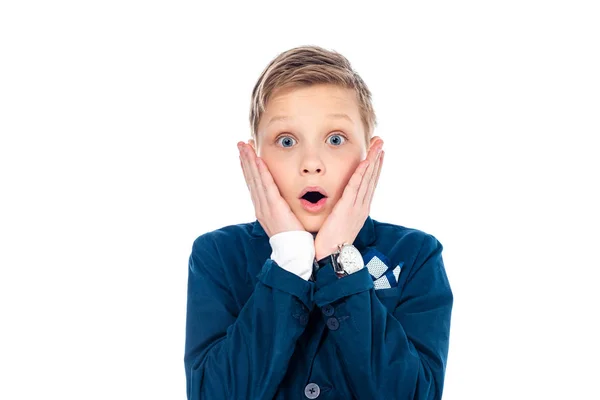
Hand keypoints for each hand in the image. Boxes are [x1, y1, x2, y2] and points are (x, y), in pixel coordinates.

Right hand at [238, 141, 304, 237]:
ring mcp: (265, 206)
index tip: (246, 153)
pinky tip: (258, 159)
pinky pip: (265, 185)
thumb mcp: (286, 219)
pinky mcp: (273, 207)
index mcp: (263, 208)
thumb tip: (286, 200)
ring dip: (249, 160)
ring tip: (245, 146)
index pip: (254, 183)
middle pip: (251, 178)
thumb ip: (284, 207)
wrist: (294, 252)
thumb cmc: (294, 238)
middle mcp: (260, 206)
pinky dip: (260, 171)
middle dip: (245, 159)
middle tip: (241, 143)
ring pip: (255, 178)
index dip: (249, 168)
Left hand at [314, 138, 384, 259]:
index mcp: (360, 209)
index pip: (369, 184)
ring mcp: (357, 207)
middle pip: (372, 178)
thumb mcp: (340, 224)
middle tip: (381, 143)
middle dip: (377, 159)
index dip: (375, 168)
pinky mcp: (347, 208)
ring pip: (367, 179)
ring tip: (378, 145)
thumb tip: (340, 204)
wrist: (331, 256)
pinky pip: (356, 186)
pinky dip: (362, 173)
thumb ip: (342, 211)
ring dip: (373, 160)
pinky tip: (366, 161)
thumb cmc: (332, 243)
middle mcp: (362, 206)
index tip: (378, 154)